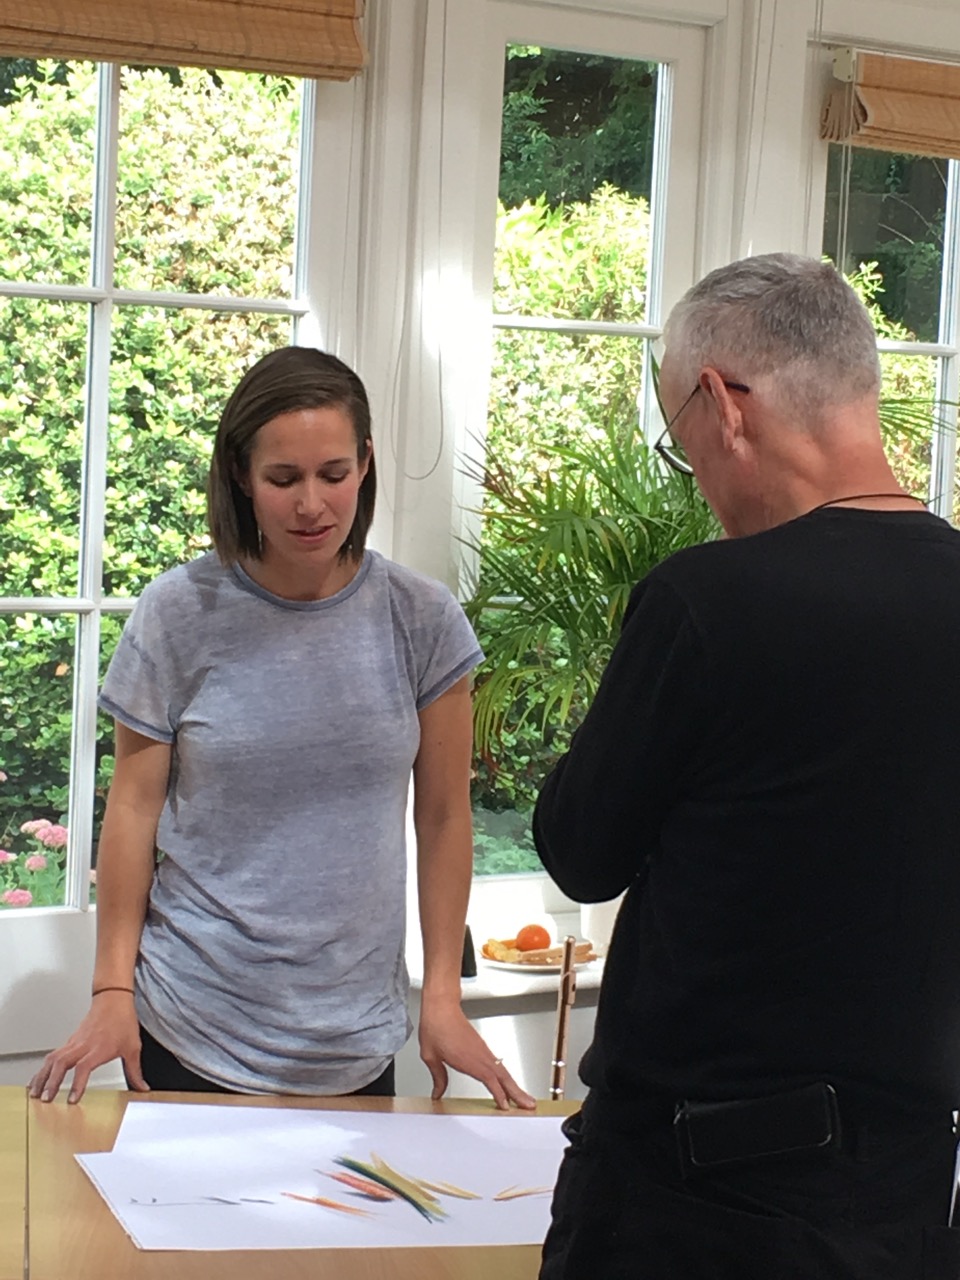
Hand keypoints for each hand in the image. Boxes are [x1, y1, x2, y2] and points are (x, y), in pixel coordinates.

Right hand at [28, 992, 149, 1103]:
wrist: (113, 999)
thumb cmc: (122, 1020)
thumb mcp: (133, 1047)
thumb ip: (135, 1071)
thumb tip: (142, 1087)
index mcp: (100, 1048)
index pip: (84, 1066)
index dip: (77, 1084)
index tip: (72, 1100)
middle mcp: (84, 1045)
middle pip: (62, 1063)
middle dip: (52, 1082)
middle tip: (46, 1099)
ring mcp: (74, 1042)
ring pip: (53, 1059)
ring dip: (43, 1076)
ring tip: (35, 1094)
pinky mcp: (70, 1041)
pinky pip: (52, 1055)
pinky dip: (43, 1069)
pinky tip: (37, 1080)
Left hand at [418, 998, 535, 1111]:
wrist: (441, 1006)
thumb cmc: (435, 1026)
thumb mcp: (430, 1056)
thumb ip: (438, 1077)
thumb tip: (438, 1092)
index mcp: (469, 1059)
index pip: (490, 1080)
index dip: (499, 1094)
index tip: (506, 1107)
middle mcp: (480, 1054)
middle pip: (504, 1077)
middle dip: (517, 1092)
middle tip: (529, 1105)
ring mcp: (483, 1050)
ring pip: (503, 1071)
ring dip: (515, 1086)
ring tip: (524, 1098)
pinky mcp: (482, 1047)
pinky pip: (498, 1065)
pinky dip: (506, 1077)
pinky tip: (506, 1083)